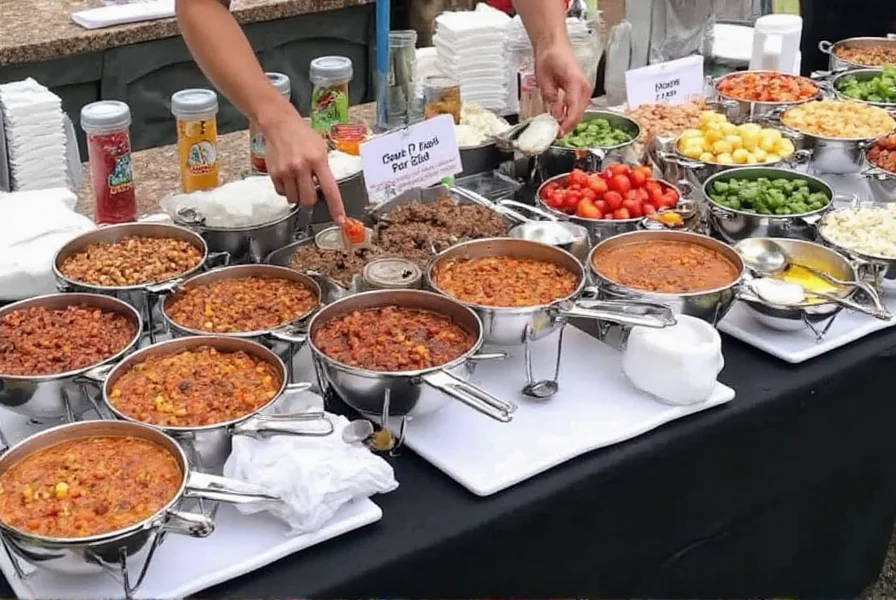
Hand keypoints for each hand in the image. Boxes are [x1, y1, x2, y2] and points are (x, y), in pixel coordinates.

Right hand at [257, 103, 345, 223]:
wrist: (280, 124)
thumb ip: (324, 170)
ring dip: (298, 196)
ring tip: (299, 181)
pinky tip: (289, 178)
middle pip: (308, 200)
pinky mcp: (274, 173)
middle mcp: (301, 167)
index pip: (330, 190)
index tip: (340, 220)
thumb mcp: (321, 149)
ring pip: (294, 199)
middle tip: (311, 189)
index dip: (336, 207)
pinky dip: (287, 191)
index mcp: (318, 160)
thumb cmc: (304, 136)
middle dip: (312, 200)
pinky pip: (282, 193)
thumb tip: (325, 192)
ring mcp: (286, 171)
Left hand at [534, 41, 592, 134]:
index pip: (574, 109)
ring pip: (579, 112)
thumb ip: (552, 99)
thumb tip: (555, 116)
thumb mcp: (545, 80)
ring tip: (555, 128)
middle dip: (568, 126)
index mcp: (575, 82)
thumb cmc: (550, 58)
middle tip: (554, 134)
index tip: (559, 133)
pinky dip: (569, 115)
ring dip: (568, 121)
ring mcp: (585, 89)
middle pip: (579, 113)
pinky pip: (577, 107)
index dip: (567, 124)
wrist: (555, 46)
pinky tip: (559, 119)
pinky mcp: (582, 92)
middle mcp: (584, 87)